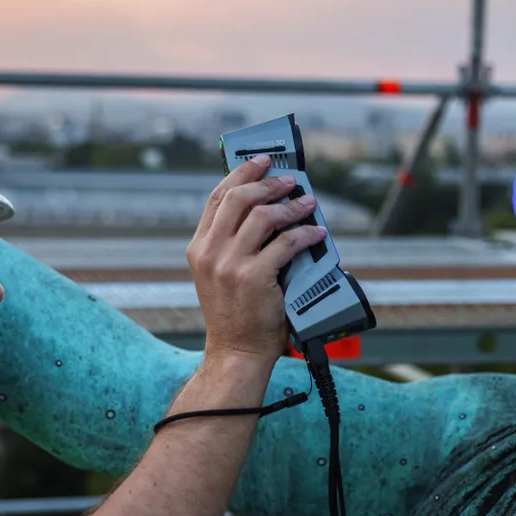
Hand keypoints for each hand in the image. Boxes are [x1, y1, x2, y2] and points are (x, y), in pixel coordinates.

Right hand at [187, 154, 326, 363]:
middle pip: (239, 199)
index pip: (217, 198)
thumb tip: (264, 211)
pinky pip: (286, 243)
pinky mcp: (255, 277)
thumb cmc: (234, 315)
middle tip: (288, 180)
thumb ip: (230, 244)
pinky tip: (316, 232)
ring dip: (291, 205)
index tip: (260, 163)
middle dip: (267, 183)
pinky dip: (305, 233)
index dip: (240, 174)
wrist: (235, 352)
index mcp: (199, 248)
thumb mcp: (218, 274)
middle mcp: (211, 252)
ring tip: (308, 202)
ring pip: (264, 216)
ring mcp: (231, 264)